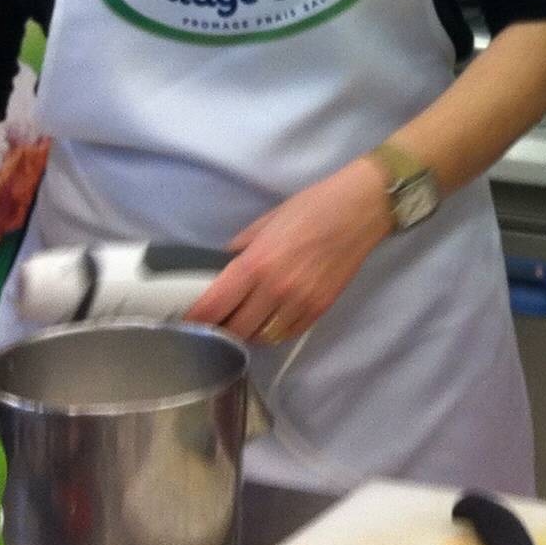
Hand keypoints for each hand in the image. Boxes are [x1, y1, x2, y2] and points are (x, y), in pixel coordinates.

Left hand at [188, 160, 392, 347]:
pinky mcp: (319, 310)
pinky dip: (273, 332)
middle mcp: (276, 289)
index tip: (185, 321)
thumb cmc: (311, 207)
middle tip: (215, 321)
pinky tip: (270, 319)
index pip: (215, 305)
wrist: (360, 210)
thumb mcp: (266, 220)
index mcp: (257, 263)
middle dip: (220, 328)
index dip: (195, 318)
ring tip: (243, 321)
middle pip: (235, 330)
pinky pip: (286, 334)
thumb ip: (241, 248)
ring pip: (261, 337)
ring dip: (247, 333)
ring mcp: (300, 303)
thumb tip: (221, 268)